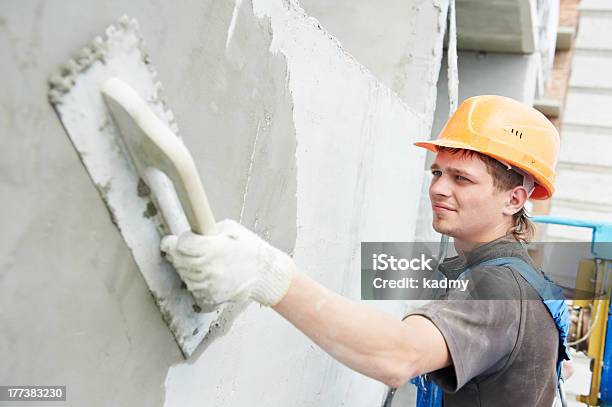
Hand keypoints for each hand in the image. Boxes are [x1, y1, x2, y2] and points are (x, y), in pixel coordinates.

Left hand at [160, 219, 295, 309]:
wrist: (265, 274)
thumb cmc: (250, 249)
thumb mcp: (230, 229)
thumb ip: (207, 230)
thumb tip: (189, 232)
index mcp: (212, 249)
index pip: (180, 246)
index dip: (174, 242)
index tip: (172, 240)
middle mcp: (208, 269)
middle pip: (178, 261)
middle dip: (178, 253)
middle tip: (187, 250)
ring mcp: (208, 286)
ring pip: (183, 275)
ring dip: (187, 268)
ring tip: (203, 262)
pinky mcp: (210, 297)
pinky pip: (193, 288)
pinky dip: (196, 281)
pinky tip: (207, 274)